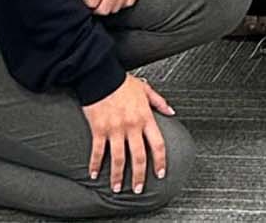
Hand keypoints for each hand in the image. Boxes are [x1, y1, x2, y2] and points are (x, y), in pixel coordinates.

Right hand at [83, 75, 170, 194]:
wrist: (101, 76)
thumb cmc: (123, 82)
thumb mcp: (147, 90)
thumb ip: (160, 102)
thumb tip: (172, 112)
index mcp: (145, 118)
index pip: (157, 144)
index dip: (160, 161)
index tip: (160, 173)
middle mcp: (132, 126)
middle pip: (138, 156)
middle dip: (139, 175)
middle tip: (138, 189)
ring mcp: (115, 129)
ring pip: (118, 158)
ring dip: (117, 176)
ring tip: (117, 188)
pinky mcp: (99, 130)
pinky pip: (97, 151)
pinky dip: (95, 164)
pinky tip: (93, 174)